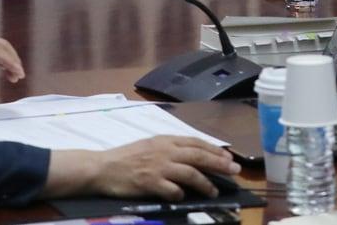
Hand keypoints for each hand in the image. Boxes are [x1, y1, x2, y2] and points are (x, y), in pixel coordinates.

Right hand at [45, 136, 240, 199]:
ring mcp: (158, 167)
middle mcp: (164, 151)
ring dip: (205, 183)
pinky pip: (171, 189)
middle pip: (198, 157)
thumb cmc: (127, 157)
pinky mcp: (149, 183)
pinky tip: (184, 196)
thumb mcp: (151, 145)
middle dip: (219, 164)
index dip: (215, 151)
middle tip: (234, 171)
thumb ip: (171, 148)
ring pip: (190, 173)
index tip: (229, 158)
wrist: (102, 167)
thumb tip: (193, 155)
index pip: (196, 143)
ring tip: (214, 191)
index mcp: (165, 140)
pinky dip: (181, 193)